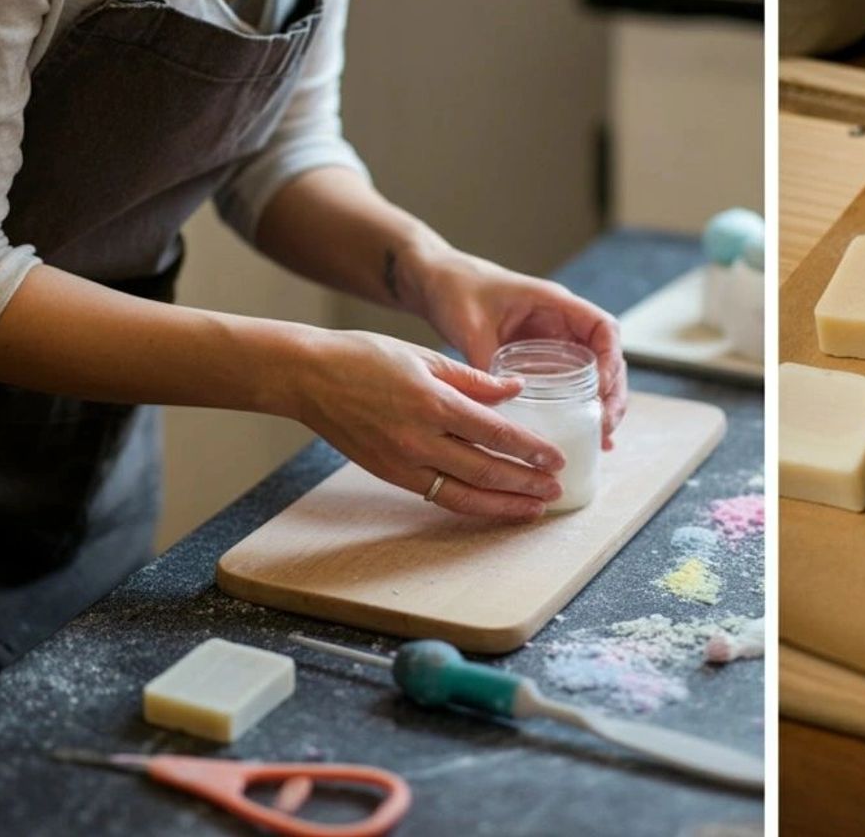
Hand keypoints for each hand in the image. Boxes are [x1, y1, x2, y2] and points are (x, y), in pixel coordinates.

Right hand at [287, 329, 564, 520]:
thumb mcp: (425, 357)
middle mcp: (420, 439)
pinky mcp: (390, 474)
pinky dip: (471, 504)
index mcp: (434, 403)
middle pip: (486, 469)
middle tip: (556, 488)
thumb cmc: (365, 357)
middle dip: (526, 482)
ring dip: (504, 503)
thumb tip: (517, 388)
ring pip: (465, 493)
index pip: (496, 433)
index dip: (530, 449)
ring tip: (535, 508)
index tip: (557, 458)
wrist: (308, 377)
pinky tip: (493, 506)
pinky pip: (438, 496)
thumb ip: (474, 379)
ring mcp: (403, 462)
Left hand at [414, 253, 627, 449]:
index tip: (600, 390)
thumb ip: (485, 360)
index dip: (610, 359)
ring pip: (595, 372)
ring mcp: (555, 341)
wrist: (439, 283)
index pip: (602, 327)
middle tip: (606, 425)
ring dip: (603, 403)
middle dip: (613, 391)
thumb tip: (496, 406)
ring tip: (602, 437)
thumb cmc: (457, 290)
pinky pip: (572, 383)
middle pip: (607, 356)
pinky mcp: (542, 359)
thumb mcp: (470, 325)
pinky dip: (582, 407)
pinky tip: (588, 436)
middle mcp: (562, 322)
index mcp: (554, 303)